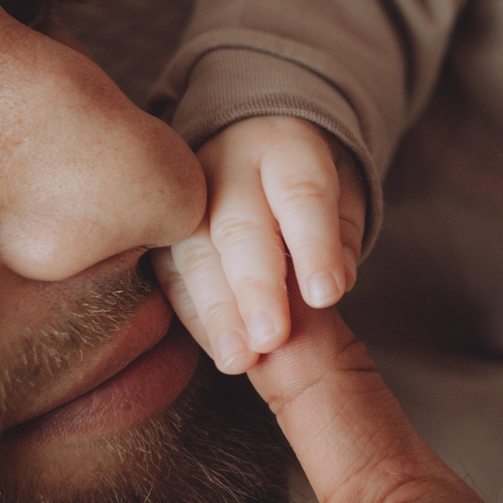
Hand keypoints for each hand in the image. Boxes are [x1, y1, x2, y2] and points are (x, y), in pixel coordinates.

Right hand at [165, 114, 365, 372]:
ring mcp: (185, 194)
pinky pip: (171, 272)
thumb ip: (340, 234)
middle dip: (256, 286)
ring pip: (196, 252)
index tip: (327, 296)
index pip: (300, 192)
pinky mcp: (160, 225)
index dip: (313, 244)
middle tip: (272, 338)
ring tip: (240, 359)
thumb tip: (333, 281)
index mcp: (284, 143)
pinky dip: (196, 315)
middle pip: (239, 225)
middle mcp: (228, 161)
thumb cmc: (307, 179)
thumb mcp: (343, 190)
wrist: (252, 143)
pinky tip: (219, 348)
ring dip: (219, 311)